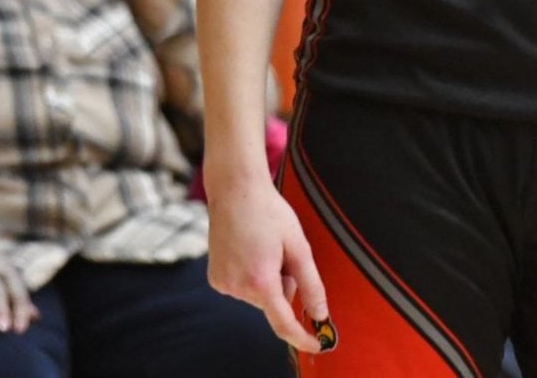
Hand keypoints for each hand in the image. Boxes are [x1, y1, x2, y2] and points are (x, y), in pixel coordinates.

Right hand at [206, 172, 329, 353]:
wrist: (235, 191)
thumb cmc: (270, 213)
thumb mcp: (298, 246)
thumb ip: (310, 284)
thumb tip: (320, 315)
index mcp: (260, 281)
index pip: (284, 322)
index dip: (302, 337)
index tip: (318, 344)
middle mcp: (237, 288)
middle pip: (274, 302)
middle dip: (285, 285)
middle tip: (283, 253)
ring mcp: (223, 284)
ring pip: (259, 295)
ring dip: (269, 279)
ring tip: (263, 246)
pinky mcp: (215, 279)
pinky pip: (244, 287)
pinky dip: (253, 276)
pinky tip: (250, 249)